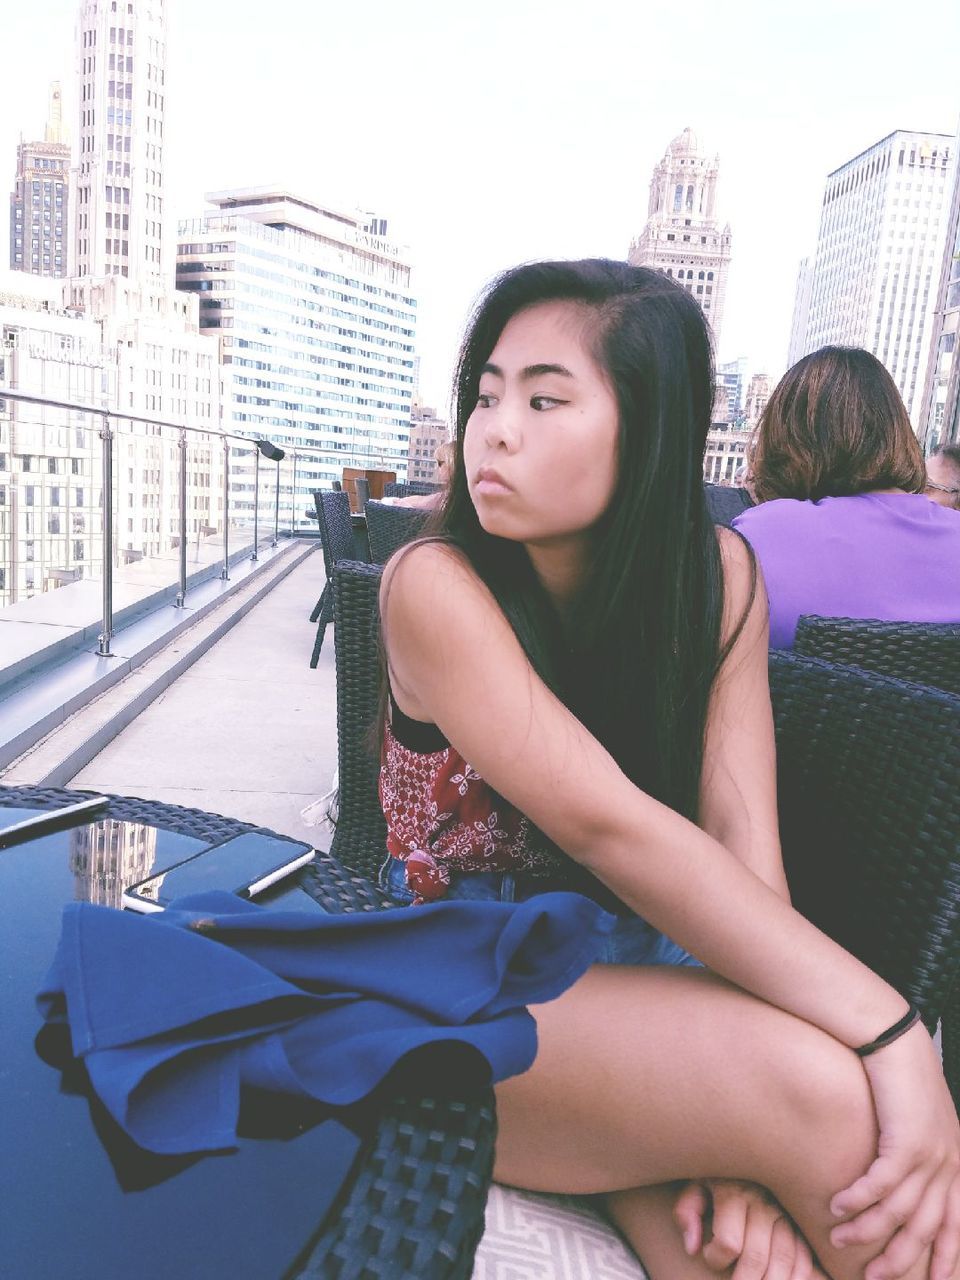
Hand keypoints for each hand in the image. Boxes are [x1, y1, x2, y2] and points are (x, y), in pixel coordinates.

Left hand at [674, 1178, 825, 1278]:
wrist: (749, 1142)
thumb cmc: (717, 1172)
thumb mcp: (695, 1183)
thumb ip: (687, 1212)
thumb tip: (692, 1248)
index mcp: (734, 1192)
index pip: (728, 1243)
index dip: (714, 1259)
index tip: (708, 1255)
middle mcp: (763, 1201)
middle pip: (756, 1256)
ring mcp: (786, 1210)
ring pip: (784, 1258)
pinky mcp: (800, 1218)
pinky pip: (805, 1252)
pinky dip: (798, 1273)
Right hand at [829, 1022, 959, 1279]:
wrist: (891, 1037)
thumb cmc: (897, 1075)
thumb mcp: (919, 1118)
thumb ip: (918, 1152)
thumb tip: (897, 1183)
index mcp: (957, 1162)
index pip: (957, 1225)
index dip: (946, 1258)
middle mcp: (948, 1164)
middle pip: (928, 1230)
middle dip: (901, 1260)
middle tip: (874, 1277)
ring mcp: (929, 1155)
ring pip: (899, 1213)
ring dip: (867, 1231)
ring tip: (840, 1242)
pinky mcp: (904, 1141)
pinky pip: (879, 1185)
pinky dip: (857, 1200)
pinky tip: (835, 1206)